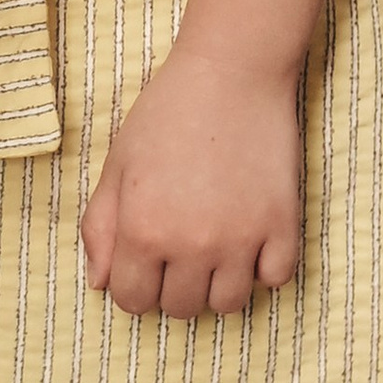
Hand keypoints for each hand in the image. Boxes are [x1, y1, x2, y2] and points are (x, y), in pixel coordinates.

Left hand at [79, 49, 302, 319]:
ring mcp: (242, 240)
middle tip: (179, 250)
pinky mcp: (283, 226)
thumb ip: (100, 227)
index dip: (135, 286)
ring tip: (214, 248)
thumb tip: (100, 283)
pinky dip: (263, 268)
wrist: (233, 73)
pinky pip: (275, 280)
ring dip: (217, 284)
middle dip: (173, 287)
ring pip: (228, 304)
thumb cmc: (167, 114)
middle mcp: (192, 245)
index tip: (145, 265)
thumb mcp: (117, 165)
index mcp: (143, 231)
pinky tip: (250, 238)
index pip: (133, 301)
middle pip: (180, 308)